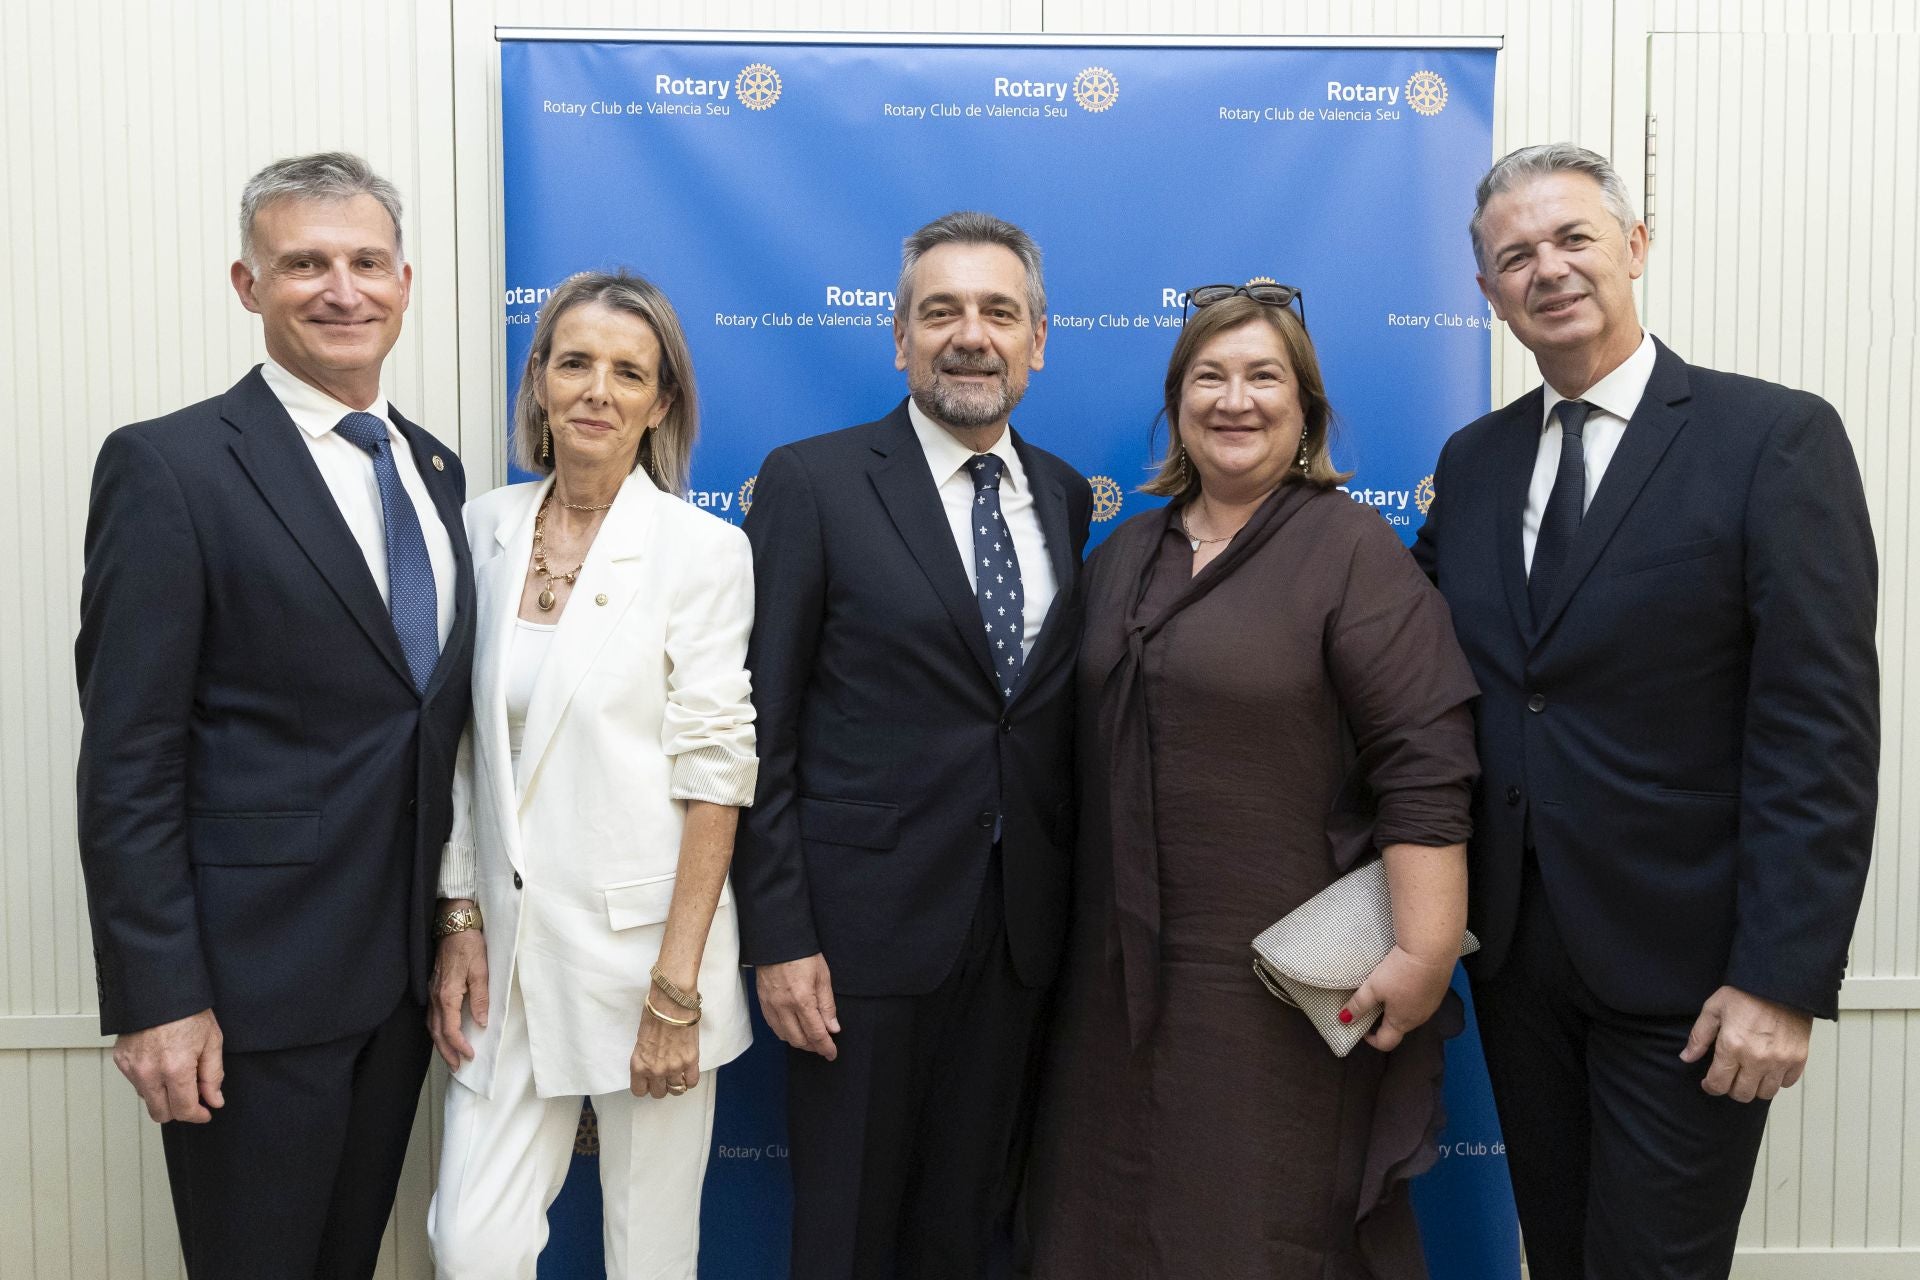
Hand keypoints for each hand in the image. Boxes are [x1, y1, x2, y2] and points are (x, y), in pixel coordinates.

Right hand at [113, 1008, 223, 1123]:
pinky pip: (136, 1082)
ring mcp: (131, 1067)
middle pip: (161, 1113)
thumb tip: (214, 1100)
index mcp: (175, 1068)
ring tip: (178, 1074)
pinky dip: (150, 1080)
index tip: (206, 1112)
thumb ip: (213, 1075)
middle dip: (179, 1110)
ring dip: (163, 1096)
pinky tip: (162, 1064)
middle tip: (193, 1097)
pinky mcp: (121, 1060)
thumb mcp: (212, 1041)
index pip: (184, 1109)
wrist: (159, 988)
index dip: (198, 1115)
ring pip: (147, 1099)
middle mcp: (149, 1072)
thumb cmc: (187, 1010)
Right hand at [428, 928, 489, 1070]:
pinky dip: (437, 1030)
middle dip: (446, 1052)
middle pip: (437, 1033)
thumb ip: (480, 998)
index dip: (459, 1046)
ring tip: (450, 1058)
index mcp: (447, 995)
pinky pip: (432, 1016)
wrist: (454, 925)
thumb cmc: (469, 945)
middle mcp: (436, 997)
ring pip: (432, 1026)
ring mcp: (432, 992)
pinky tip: (443, 1035)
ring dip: (440, 1044)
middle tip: (457, 1067)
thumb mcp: (481, 971)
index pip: (450, 1029)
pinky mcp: (434, 988)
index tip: (470, 1056)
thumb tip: (480, 1023)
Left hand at [632, 1001, 701, 1098]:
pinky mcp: (691, 1061)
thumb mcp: (641, 1040)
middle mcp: (656, 1070)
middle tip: (664, 1075)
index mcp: (639, 1064)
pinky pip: (692, 1082)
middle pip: (658, 1093)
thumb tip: (652, 1064)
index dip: (645, 1086)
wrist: (672, 1002)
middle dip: (661, 1085)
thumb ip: (645, 1057)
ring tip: (677, 1073)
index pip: (639, 1091)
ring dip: (676, 1083)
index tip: (649, 1081)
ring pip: (676, 1090)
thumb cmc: (654, 1015)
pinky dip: (689, 1080)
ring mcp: (674, 1067)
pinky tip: (688, 1072)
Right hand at [756, 954, 839, 1060]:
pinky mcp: (762, 1003)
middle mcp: (784, 1007)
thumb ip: (827, 1005)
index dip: (826, 1047)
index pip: (816, 1034)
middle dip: (813, 1047)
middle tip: (823, 1046)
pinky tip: (794, 1030)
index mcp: (802, 1000)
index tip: (832, 1054)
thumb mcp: (823, 977)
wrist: (777, 940)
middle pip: (799, 1040)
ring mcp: (771, 1006)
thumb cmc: (803, 955)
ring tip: (811, 1039)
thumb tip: (833, 1028)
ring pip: (784, 1036)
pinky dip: (785, 1033)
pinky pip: (773, 1027)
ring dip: (799, 1042)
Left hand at [1345, 945, 1454, 1052]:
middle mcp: (1420, 1018)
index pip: (1386, 1043)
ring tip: (1387, 990)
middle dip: (1383, 1021)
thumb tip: (1344, 1020)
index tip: (1361, 1027)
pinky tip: (1405, 979)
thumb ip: (1359, 1005)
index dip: (1371, 1039)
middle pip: (1399, 1028)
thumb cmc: (1400, 971)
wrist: (1432, 948)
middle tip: (1372, 1004)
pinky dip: (1411, 995)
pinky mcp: (1439, 989)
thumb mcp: (1373, 988)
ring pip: (1412, 1013)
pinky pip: (1422, 1000)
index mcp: (1402, 1022)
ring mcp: (1433, 1004)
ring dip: (1398, 1007)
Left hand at [1680, 985, 1812, 1102]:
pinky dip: (1776, 1080)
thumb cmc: (1745, 993)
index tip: (1709, 1082)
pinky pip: (1786, 1083)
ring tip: (1749, 1074)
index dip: (1710, 1086)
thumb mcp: (1713, 1009)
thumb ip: (1699, 1036)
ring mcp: (1780, 1061)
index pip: (1719, 1084)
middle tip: (1729, 1077)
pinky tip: (1768, 1067)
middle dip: (1732, 1089)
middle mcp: (1757, 1059)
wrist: (1780, 983)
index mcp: (1732, 1046)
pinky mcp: (1798, 1059)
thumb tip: (1687, 1057)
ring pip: (1766, 1093)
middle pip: (1742, 1094)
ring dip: (1754, 1087)